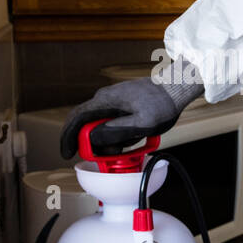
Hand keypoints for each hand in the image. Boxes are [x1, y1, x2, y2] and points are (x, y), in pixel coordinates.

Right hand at [60, 74, 202, 158]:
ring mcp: (112, 102)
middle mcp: (104, 99)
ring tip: (133, 142)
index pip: (76, 118)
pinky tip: (135, 137)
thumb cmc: (162, 104)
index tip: (67, 154)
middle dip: (96, 144)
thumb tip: (93, 138)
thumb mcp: (142, 123)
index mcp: (105, 101)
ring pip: (99, 127)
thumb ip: (117, 131)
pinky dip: (118, 135)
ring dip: (110, 141)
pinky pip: (111, 124)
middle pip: (86, 126)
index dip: (68, 137)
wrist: (175, 89)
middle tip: (115, 153)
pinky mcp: (120, 105)